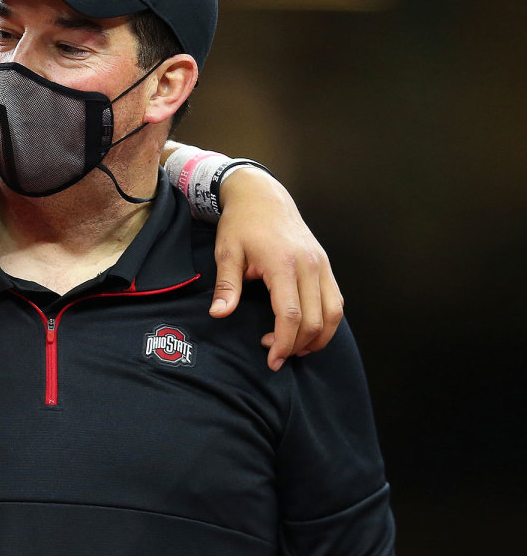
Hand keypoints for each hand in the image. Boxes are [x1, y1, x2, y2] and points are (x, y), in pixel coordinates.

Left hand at [211, 168, 343, 370]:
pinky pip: (336, 300)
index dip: (283, 342)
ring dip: (318, 337)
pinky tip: (308, 331)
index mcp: (282, 263)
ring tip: (295, 348)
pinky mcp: (326, 264)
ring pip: (333, 313)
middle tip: (276, 355)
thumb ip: (227, 285)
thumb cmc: (242, 223)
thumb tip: (219, 314)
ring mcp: (322, 264)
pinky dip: (327, 321)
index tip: (272, 359)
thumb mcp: (227, 252)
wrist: (263, 196)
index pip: (290, 314)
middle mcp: (309, 265)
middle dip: (297, 345)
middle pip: (315, 319)